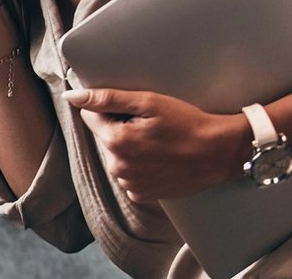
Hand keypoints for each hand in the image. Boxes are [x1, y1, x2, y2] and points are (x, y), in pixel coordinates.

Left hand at [62, 88, 249, 202]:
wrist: (220, 152)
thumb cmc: (187, 123)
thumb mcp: (148, 102)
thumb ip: (107, 99)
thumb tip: (72, 97)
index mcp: (115, 142)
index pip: (91, 117)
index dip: (111, 109)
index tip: (134, 110)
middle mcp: (118, 167)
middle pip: (105, 137)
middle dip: (120, 128)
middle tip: (151, 125)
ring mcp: (130, 183)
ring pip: (117, 157)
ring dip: (130, 148)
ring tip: (158, 142)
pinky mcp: (142, 194)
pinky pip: (130, 175)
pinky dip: (140, 166)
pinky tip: (160, 158)